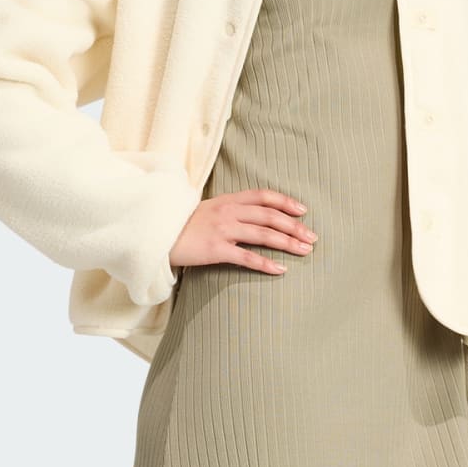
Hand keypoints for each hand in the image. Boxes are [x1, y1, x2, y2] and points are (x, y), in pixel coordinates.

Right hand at [170, 189, 315, 274]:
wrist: (156, 234)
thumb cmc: (182, 225)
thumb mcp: (208, 210)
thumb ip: (231, 210)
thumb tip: (253, 217)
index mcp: (228, 200)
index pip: (263, 196)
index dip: (285, 202)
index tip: (303, 211)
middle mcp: (229, 212)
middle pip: (270, 216)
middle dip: (294, 226)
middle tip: (312, 237)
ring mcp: (223, 230)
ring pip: (264, 234)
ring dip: (288, 243)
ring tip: (305, 251)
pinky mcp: (216, 250)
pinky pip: (247, 257)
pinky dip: (266, 263)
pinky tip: (280, 270)